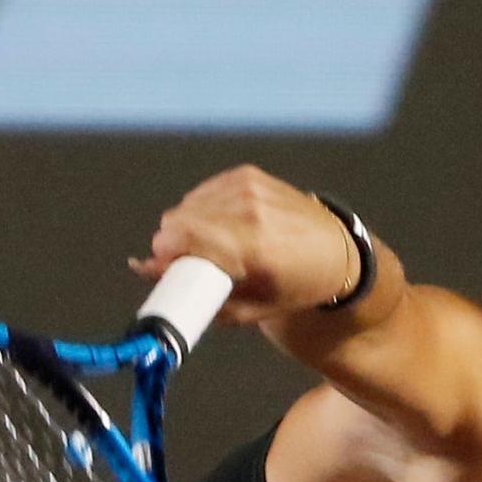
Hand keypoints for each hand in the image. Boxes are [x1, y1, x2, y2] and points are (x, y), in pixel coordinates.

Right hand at [128, 165, 355, 323]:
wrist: (336, 252)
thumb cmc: (294, 286)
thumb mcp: (249, 307)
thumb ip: (196, 295)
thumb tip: (145, 270)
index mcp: (253, 246)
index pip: (182, 236)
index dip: (164, 255)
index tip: (166, 270)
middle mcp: (251, 210)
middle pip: (177, 219)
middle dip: (174, 243)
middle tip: (191, 263)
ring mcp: (250, 187)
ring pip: (187, 204)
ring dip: (188, 226)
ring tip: (213, 247)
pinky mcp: (248, 174)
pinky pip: (204, 192)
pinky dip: (203, 209)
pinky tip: (222, 226)